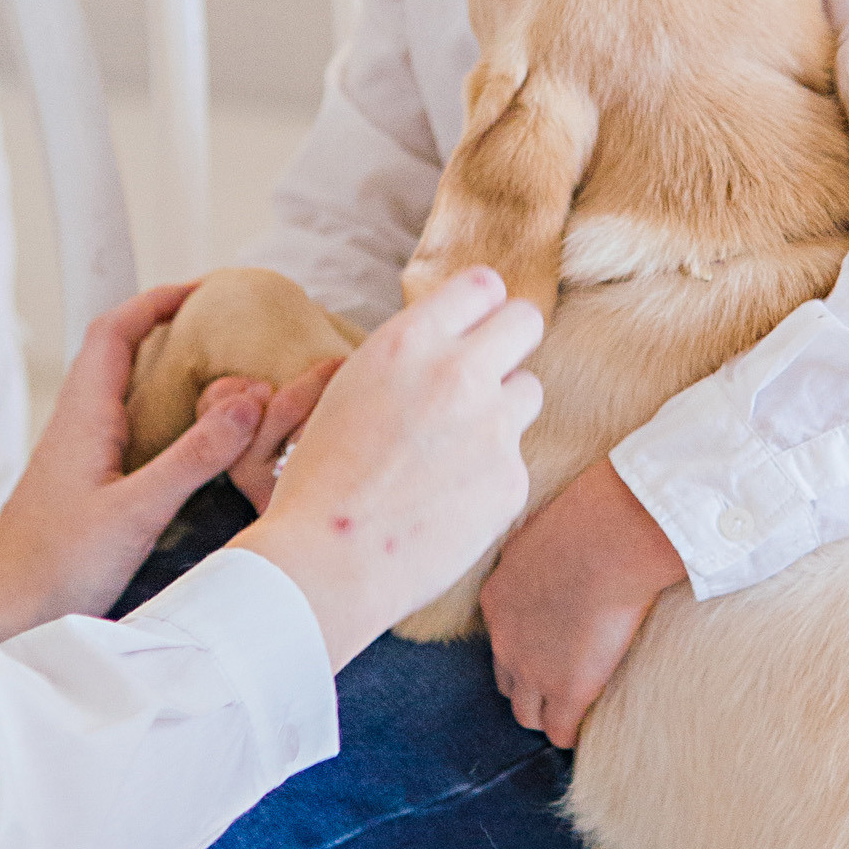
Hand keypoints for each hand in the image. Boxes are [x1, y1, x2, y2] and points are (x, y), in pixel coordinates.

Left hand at [0, 284, 262, 640]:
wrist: (2, 614)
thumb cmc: (55, 569)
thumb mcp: (137, 512)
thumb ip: (194, 457)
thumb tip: (247, 400)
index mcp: (82, 418)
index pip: (115, 330)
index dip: (158, 300)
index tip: (207, 291)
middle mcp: (77, 427)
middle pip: (120, 353)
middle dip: (170, 329)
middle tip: (226, 328)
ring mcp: (78, 456)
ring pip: (125, 392)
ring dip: (169, 374)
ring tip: (225, 374)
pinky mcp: (85, 486)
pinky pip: (129, 430)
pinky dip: (166, 417)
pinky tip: (197, 442)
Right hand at [235, 267, 544, 667]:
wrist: (325, 562)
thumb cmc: (321, 479)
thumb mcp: (349, 388)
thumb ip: (407, 358)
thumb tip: (449, 342)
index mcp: (409, 341)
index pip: (482, 285)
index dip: (478, 307)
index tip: (473, 326)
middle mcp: (458, 373)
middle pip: (526, 322)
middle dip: (510, 341)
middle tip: (488, 369)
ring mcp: (492, 427)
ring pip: (528, 392)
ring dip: (501, 409)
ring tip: (454, 447)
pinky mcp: (511, 480)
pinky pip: (515, 458)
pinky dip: (491, 473)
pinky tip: (449, 498)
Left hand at [479, 456, 684, 747]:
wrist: (607, 540)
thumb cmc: (589, 518)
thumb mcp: (546, 529)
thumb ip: (542, 548)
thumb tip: (561, 539)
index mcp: (497, 598)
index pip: (501, 639)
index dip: (527, 646)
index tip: (551, 644)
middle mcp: (504, 638)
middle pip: (507, 681)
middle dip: (530, 684)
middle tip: (562, 681)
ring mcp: (533, 668)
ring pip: (527, 714)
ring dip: (549, 713)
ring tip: (576, 710)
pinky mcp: (567, 688)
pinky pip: (560, 731)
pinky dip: (573, 733)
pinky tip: (591, 725)